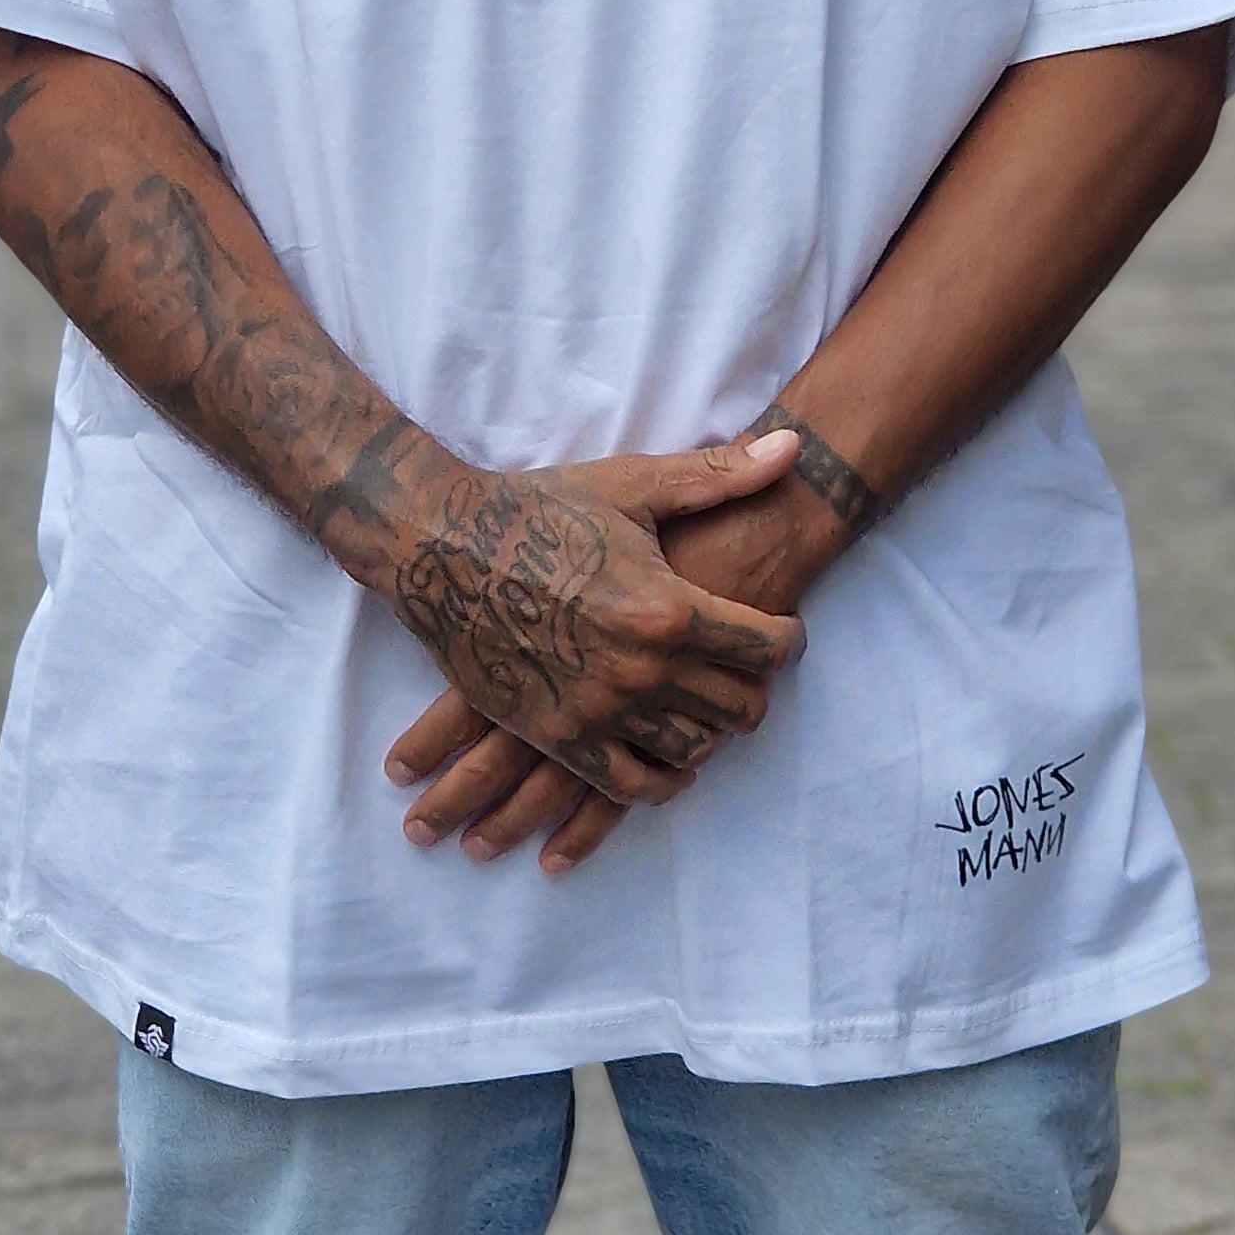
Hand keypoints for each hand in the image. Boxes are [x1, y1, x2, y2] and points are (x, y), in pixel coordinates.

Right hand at [379, 431, 804, 851]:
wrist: (440, 547)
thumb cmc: (538, 509)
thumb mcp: (631, 485)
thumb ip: (718, 475)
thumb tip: (794, 448)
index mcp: (669, 608)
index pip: (767, 649)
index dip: (789, 642)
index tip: (784, 634)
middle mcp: (641, 669)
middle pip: (738, 708)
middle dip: (756, 690)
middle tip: (748, 673)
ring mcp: (599, 710)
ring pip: (691, 750)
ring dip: (711, 733)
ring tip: (707, 709)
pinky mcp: (558, 737)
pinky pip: (630, 786)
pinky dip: (660, 783)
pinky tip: (668, 765)